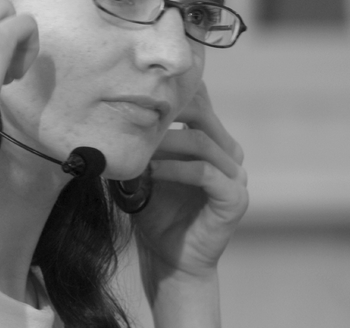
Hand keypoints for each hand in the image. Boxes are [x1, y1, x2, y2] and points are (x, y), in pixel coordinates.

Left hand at [134, 81, 247, 285]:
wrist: (168, 258)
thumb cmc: (154, 212)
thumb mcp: (145, 169)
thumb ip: (141, 142)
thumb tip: (113, 112)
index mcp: (212, 140)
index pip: (199, 99)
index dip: (171, 91)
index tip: (136, 90)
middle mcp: (228, 153)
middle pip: (202, 112)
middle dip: (167, 110)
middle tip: (136, 113)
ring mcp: (236, 175)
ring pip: (200, 141)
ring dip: (165, 142)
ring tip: (138, 148)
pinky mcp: (234, 198)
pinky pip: (204, 172)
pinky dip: (175, 168)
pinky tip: (152, 170)